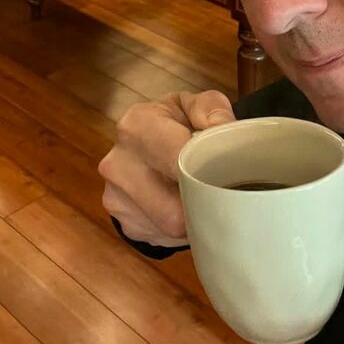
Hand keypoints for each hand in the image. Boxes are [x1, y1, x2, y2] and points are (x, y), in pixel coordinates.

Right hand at [99, 90, 235, 246]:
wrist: (145, 146)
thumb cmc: (178, 123)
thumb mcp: (197, 105)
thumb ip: (214, 110)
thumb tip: (224, 130)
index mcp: (136, 125)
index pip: (176, 158)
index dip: (207, 171)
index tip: (228, 176)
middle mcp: (118, 162)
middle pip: (173, 206)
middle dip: (202, 203)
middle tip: (222, 194)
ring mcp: (116, 197)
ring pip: (171, 227)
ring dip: (194, 218)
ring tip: (204, 197)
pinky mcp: (125, 224)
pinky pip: (164, 238)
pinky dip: (182, 230)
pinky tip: (186, 208)